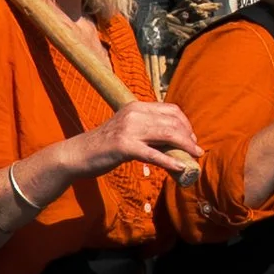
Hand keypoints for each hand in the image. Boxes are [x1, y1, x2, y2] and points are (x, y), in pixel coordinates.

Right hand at [47, 99, 202, 181]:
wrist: (78, 153)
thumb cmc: (104, 145)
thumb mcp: (127, 129)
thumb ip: (145, 129)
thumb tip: (170, 139)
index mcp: (136, 106)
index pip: (170, 109)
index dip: (186, 123)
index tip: (192, 137)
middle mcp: (134, 113)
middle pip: (172, 122)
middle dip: (189, 136)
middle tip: (196, 150)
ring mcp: (129, 129)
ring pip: (166, 134)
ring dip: (185, 147)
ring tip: (194, 156)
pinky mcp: (124, 146)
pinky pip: (153, 154)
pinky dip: (169, 161)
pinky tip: (179, 167)